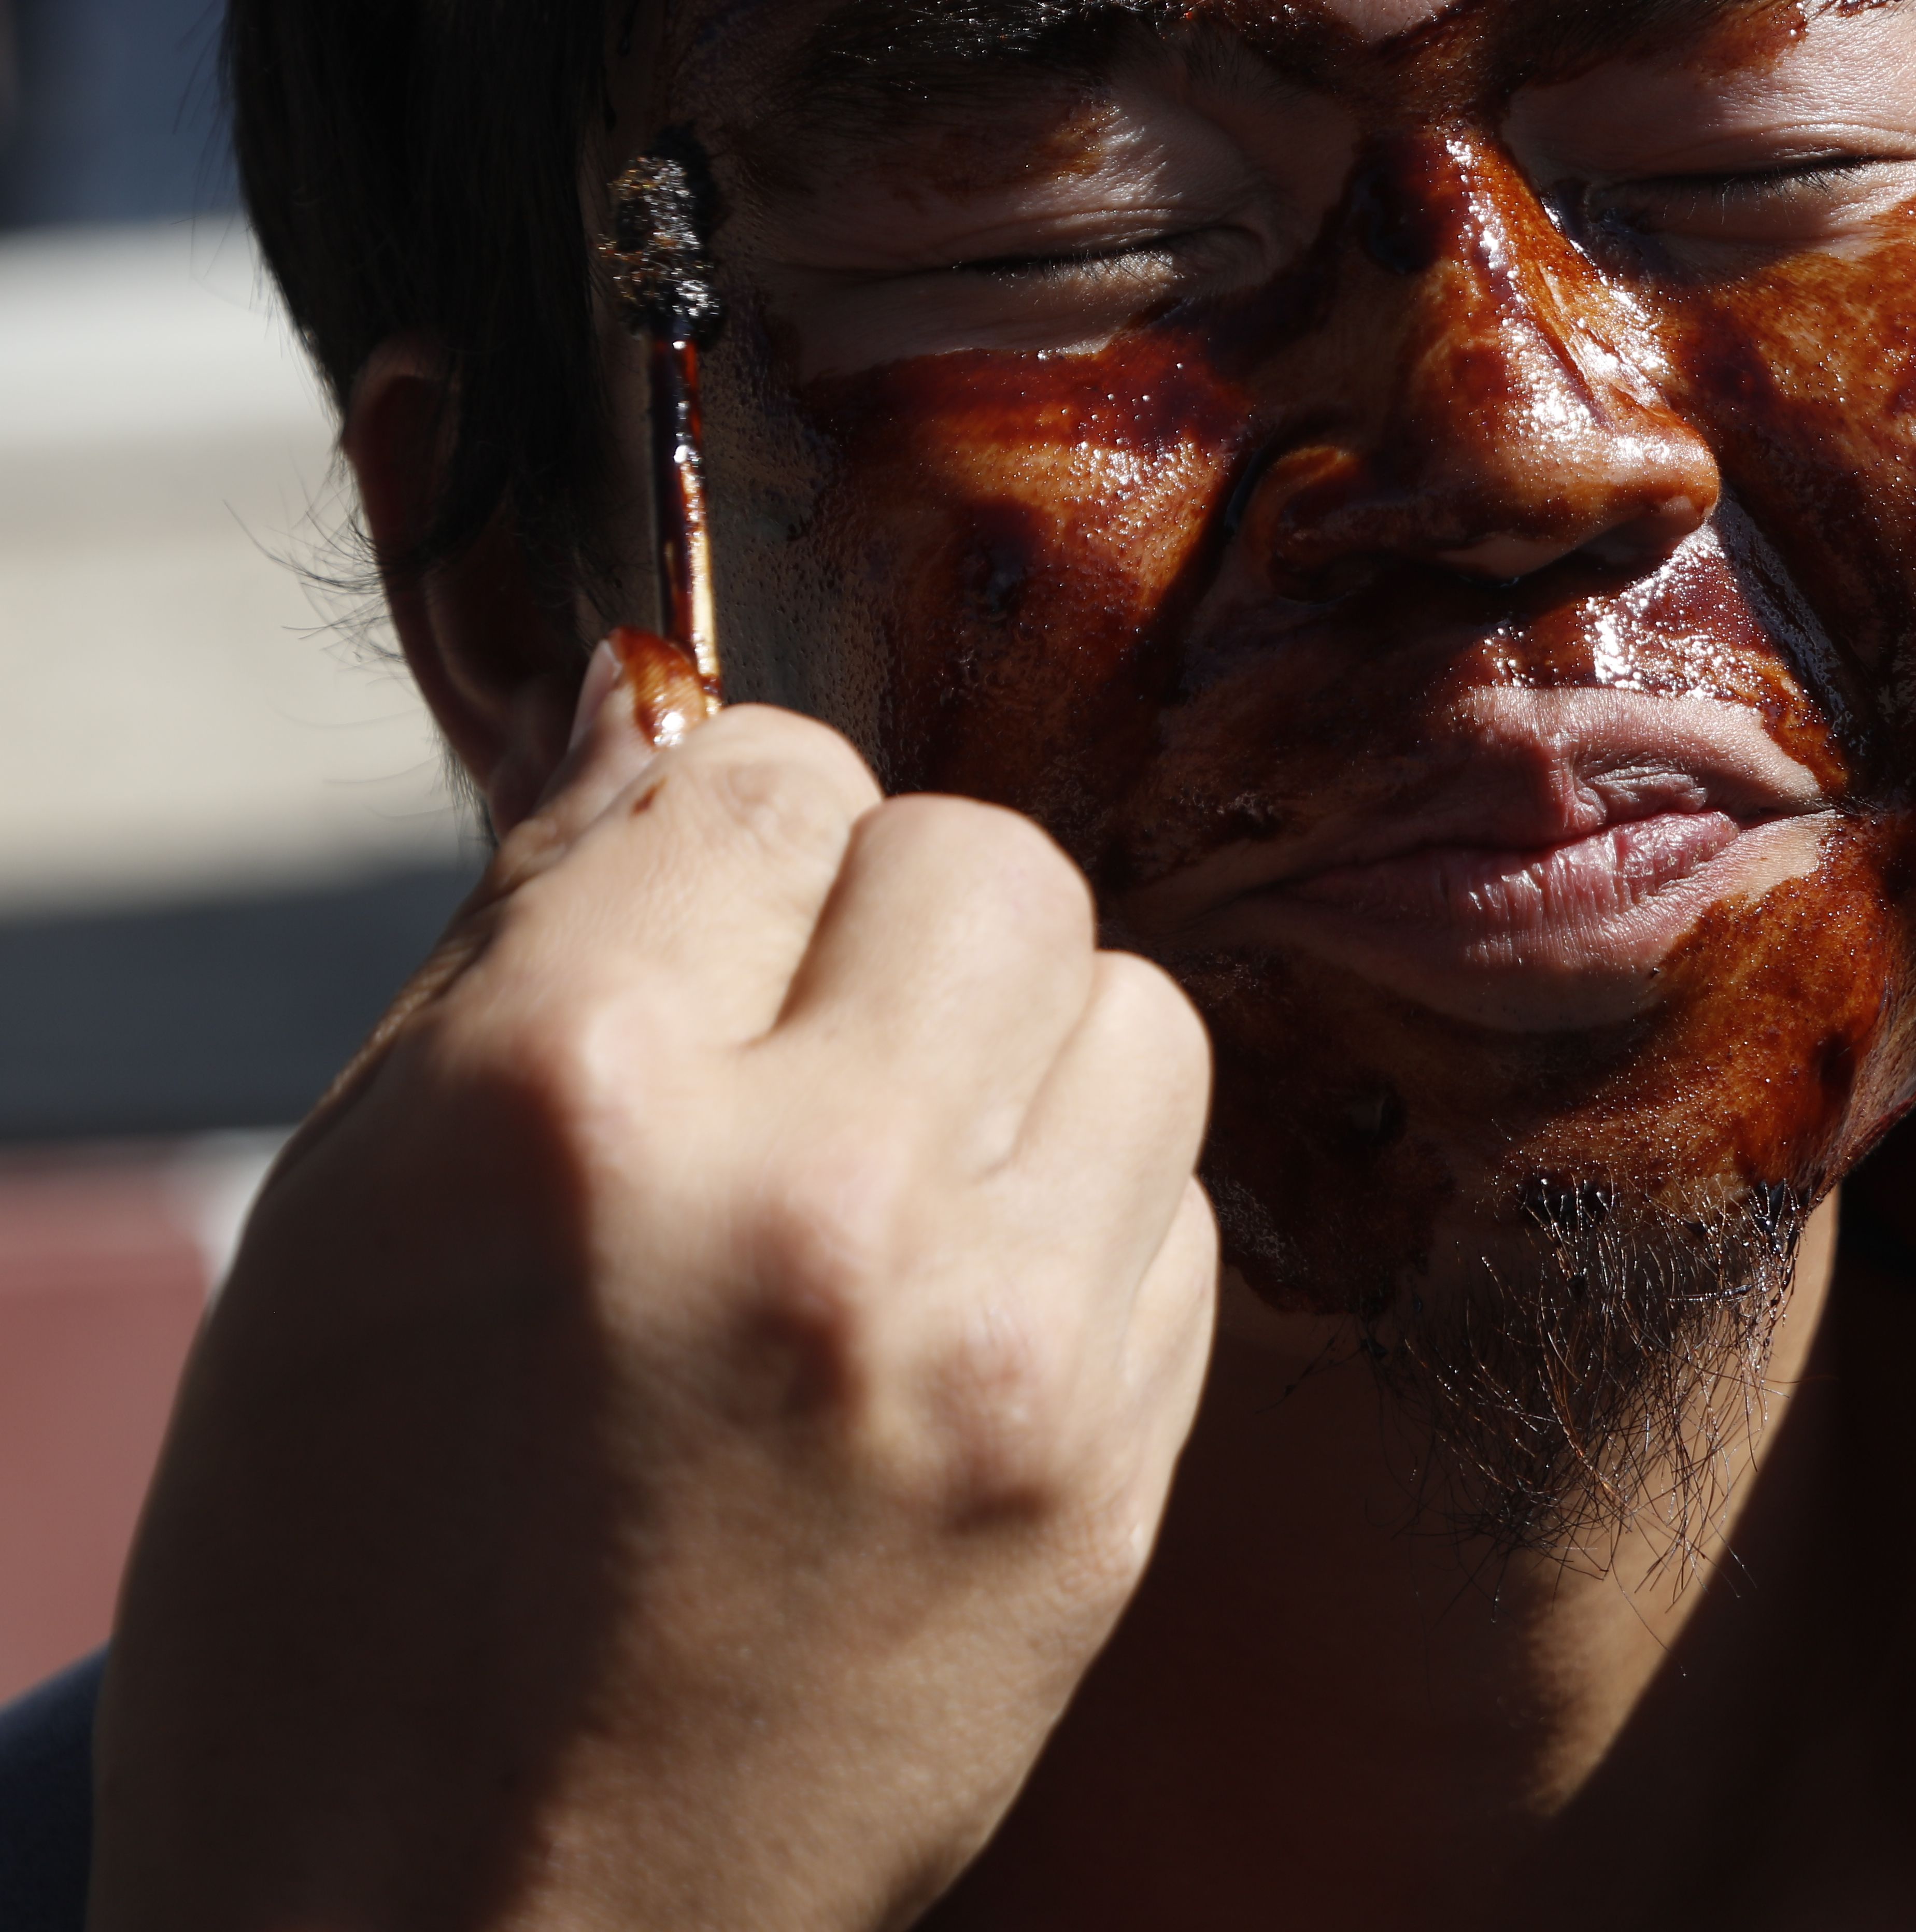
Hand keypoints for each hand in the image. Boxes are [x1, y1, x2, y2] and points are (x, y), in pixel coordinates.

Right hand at [88, 641, 1218, 1931]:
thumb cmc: (346, 1590)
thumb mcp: (348, 1221)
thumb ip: (535, 937)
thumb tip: (658, 717)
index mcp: (577, 1104)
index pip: (771, 774)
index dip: (734, 821)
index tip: (709, 906)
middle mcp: (816, 1196)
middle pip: (988, 858)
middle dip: (891, 909)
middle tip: (806, 1030)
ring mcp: (996, 1348)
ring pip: (1128, 1002)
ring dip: (1021, 1046)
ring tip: (902, 1157)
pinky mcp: (1107, 1479)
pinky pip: (1178, 1200)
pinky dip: (1083, 1208)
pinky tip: (959, 1298)